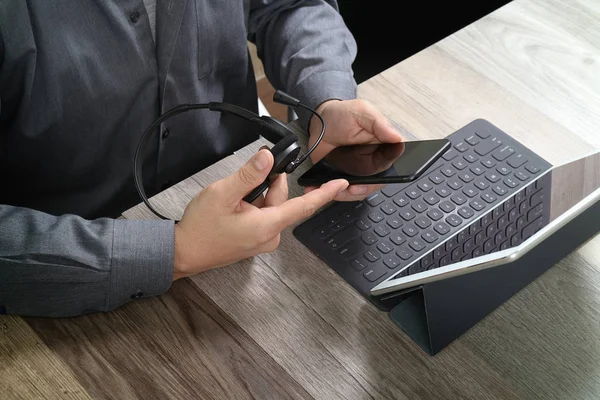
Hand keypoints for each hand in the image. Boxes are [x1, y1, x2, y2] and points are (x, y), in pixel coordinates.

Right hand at [173, 148, 348, 279]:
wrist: (184, 252)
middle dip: (269, 184)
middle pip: (283, 201)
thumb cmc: (201, 227)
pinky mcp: (255, 240)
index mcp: (267, 225)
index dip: (324, 194)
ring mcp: (263, 240)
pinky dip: (255, 205)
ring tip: (234, 195)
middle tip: (250, 174)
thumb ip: (248, 174)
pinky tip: (236, 204)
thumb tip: (268, 158)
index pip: (304, 206)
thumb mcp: (223, 194)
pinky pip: (264, 216)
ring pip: (272, 207)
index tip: (341, 184)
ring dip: (259, 195)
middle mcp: (270, 236)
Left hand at [305, 99, 403, 200]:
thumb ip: (380, 123)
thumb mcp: (363, 111)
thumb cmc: (342, 114)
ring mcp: (358, 171)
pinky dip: (338, 193)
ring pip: (361, 190)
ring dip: (351, 193)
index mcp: (382, 146)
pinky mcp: (342, 176)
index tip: (376, 178)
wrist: (317, 121)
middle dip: (366, 188)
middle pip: (377, 182)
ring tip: (340, 190)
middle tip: (354, 187)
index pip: (393, 165)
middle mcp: (372, 161)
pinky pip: (344, 191)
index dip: (389, 175)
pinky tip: (329, 188)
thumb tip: (398, 137)